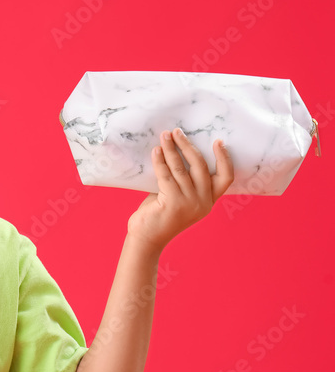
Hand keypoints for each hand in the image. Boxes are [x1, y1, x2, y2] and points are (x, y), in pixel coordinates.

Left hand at [126, 128, 233, 251]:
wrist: (146, 239)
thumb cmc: (158, 216)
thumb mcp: (176, 197)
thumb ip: (180, 180)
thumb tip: (173, 152)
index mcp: (208, 202)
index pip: (226, 178)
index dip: (224, 159)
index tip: (219, 142)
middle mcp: (202, 203)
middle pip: (201, 167)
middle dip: (188, 146)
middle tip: (177, 132)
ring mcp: (189, 203)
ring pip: (181, 169)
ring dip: (172, 149)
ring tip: (165, 136)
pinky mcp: (172, 203)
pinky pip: (166, 175)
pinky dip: (160, 161)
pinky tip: (156, 151)